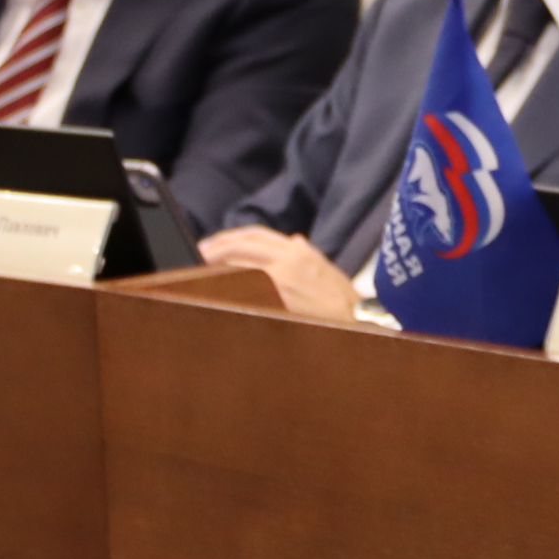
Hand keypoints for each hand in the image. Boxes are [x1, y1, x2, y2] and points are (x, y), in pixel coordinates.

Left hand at [198, 225, 357, 320]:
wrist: (361, 324)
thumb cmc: (346, 305)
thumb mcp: (326, 271)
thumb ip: (304, 256)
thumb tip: (292, 241)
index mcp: (301, 251)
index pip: (256, 234)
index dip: (229, 238)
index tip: (212, 245)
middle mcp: (291, 257)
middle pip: (242, 244)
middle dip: (215, 248)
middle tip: (197, 256)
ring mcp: (283, 276)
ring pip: (238, 262)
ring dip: (215, 266)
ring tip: (198, 272)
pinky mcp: (279, 296)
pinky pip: (245, 285)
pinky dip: (227, 284)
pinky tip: (214, 290)